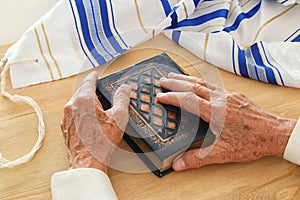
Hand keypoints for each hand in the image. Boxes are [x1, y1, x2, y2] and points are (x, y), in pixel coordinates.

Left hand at [61, 71, 130, 173]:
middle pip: (82, 92)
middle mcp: (71, 106)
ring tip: (98, 108)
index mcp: (84, 99)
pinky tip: (91, 121)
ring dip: (86, 102)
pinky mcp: (66, 127)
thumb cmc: (101, 142)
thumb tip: (124, 89)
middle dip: (91, 90)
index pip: (89, 81)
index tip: (95, 74)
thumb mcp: (119, 117)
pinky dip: (81, 113)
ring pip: (77, 103)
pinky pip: (73, 114)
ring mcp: (66, 117)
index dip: (94, 77)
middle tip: (100, 92)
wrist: (87, 162)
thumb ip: (122, 98)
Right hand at [157, 73, 296, 170]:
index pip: (188, 100)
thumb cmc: (252, 142)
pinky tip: (197, 82)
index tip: (160, 96)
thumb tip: (178, 163)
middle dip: (175, 82)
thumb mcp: (222, 153)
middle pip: (193, 86)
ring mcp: (228, 95)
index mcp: (216, 112)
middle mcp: (221, 99)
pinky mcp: (234, 95)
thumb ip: (198, 158)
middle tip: (161, 80)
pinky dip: (200, 81)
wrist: (275, 133)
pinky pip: (212, 84)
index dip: (172, 97)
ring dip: (186, 78)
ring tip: (174, 76)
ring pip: (203, 82)